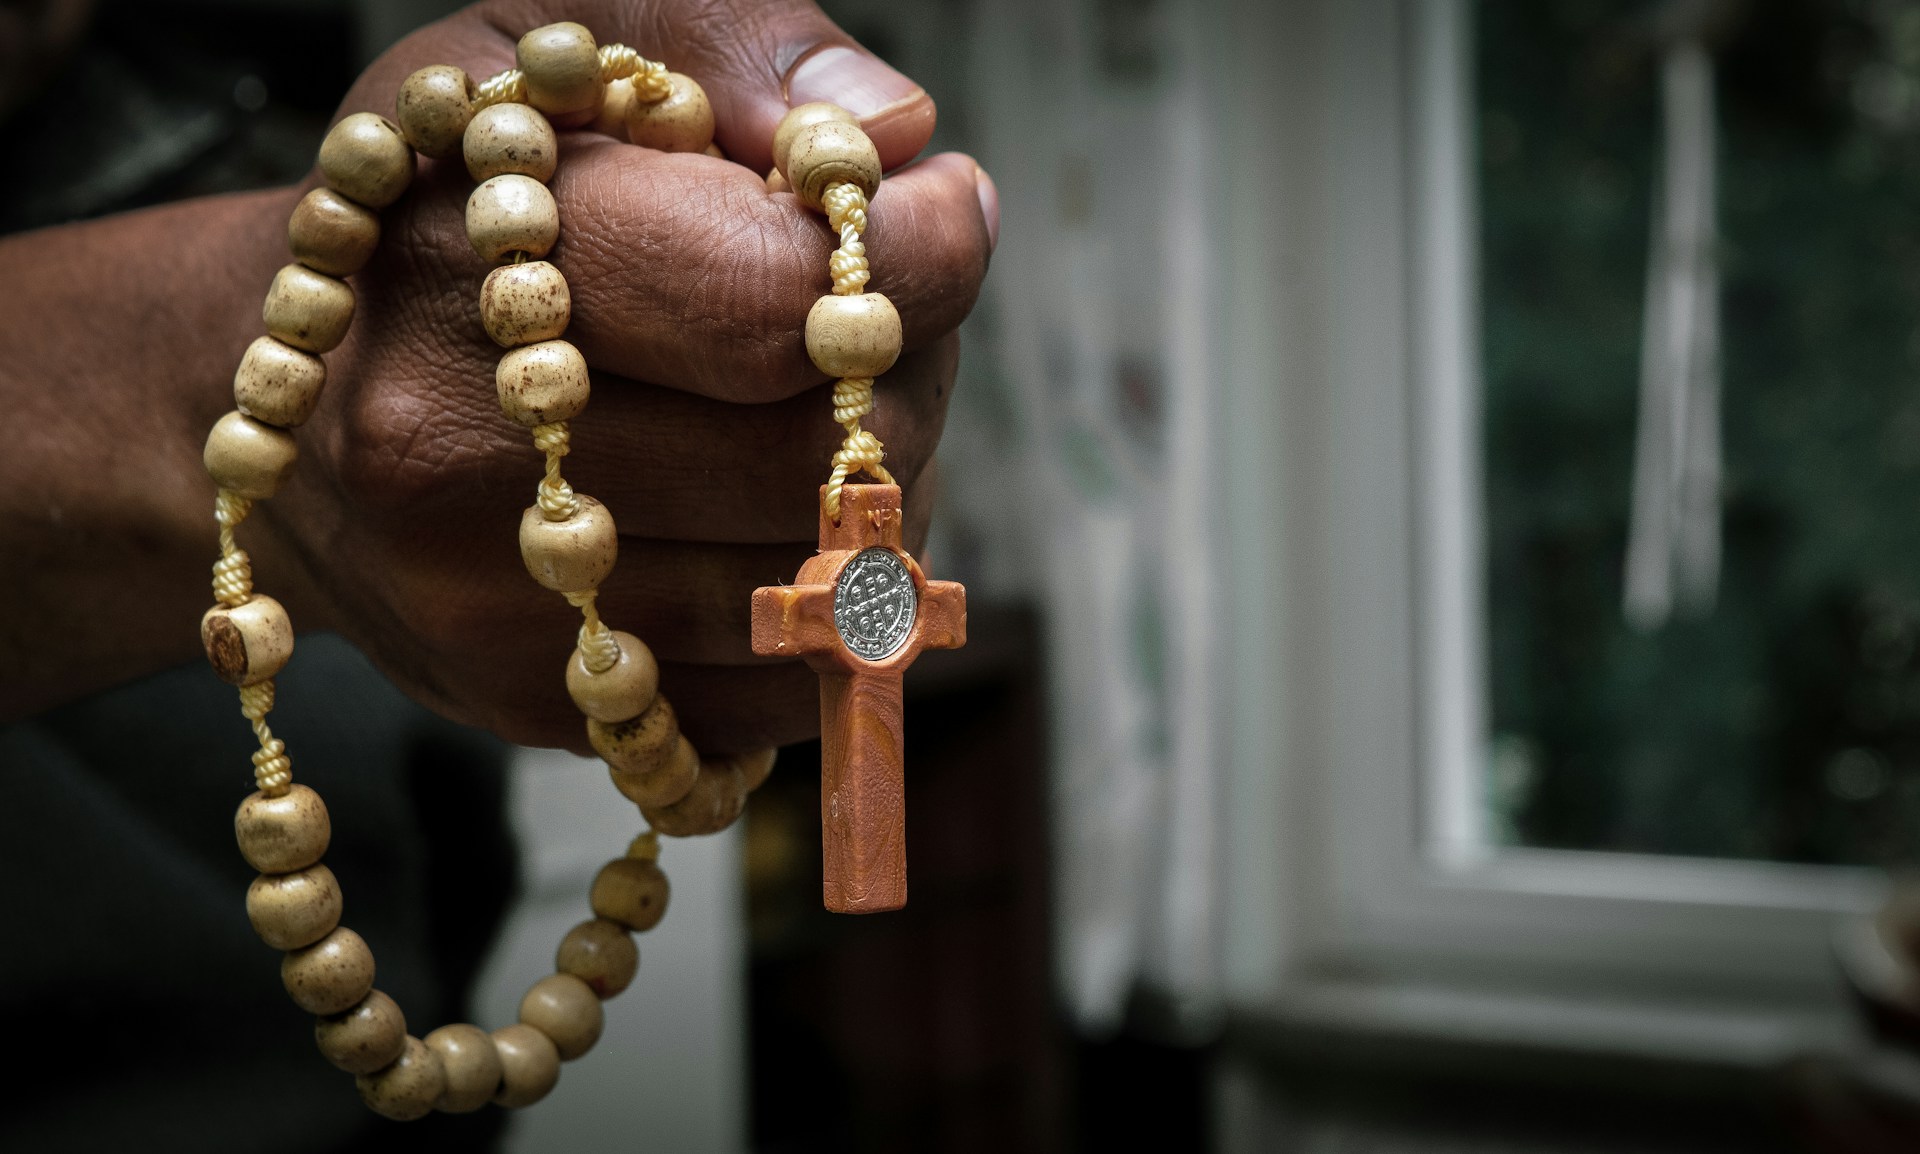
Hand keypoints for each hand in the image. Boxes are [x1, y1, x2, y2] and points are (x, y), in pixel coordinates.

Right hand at [271, 1, 995, 752]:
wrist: (256, 397)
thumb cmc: (442, 205)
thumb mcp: (543, 51)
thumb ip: (727, 41)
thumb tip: (896, 135)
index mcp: (474, 270)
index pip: (770, 301)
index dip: (914, 257)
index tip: (939, 212)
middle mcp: (460, 459)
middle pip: (818, 457)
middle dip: (905, 373)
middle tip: (876, 316)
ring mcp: (495, 610)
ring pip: (818, 586)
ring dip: (877, 496)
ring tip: (815, 410)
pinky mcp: (535, 704)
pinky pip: (778, 692)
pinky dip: (822, 609)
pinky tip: (773, 518)